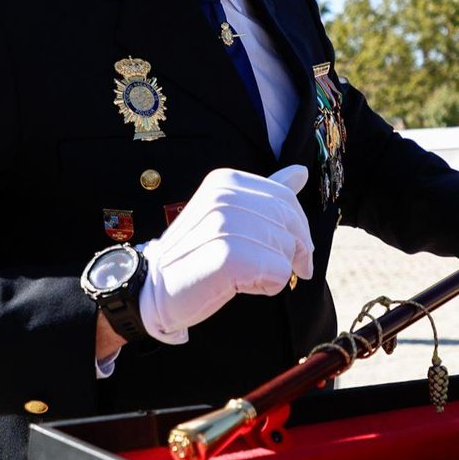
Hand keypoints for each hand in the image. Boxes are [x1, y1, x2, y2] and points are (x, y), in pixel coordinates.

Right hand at [137, 165, 312, 343]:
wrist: (154, 288)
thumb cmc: (196, 254)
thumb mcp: (229, 216)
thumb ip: (266, 195)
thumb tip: (301, 172)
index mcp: (225, 181)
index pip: (285, 198)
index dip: (301, 229)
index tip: (305, 255)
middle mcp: (224, 197)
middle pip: (290, 224)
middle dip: (298, 252)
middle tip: (297, 272)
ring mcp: (224, 224)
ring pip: (286, 250)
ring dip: (278, 270)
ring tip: (247, 276)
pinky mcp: (227, 256)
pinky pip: (277, 272)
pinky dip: (269, 286)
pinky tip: (243, 286)